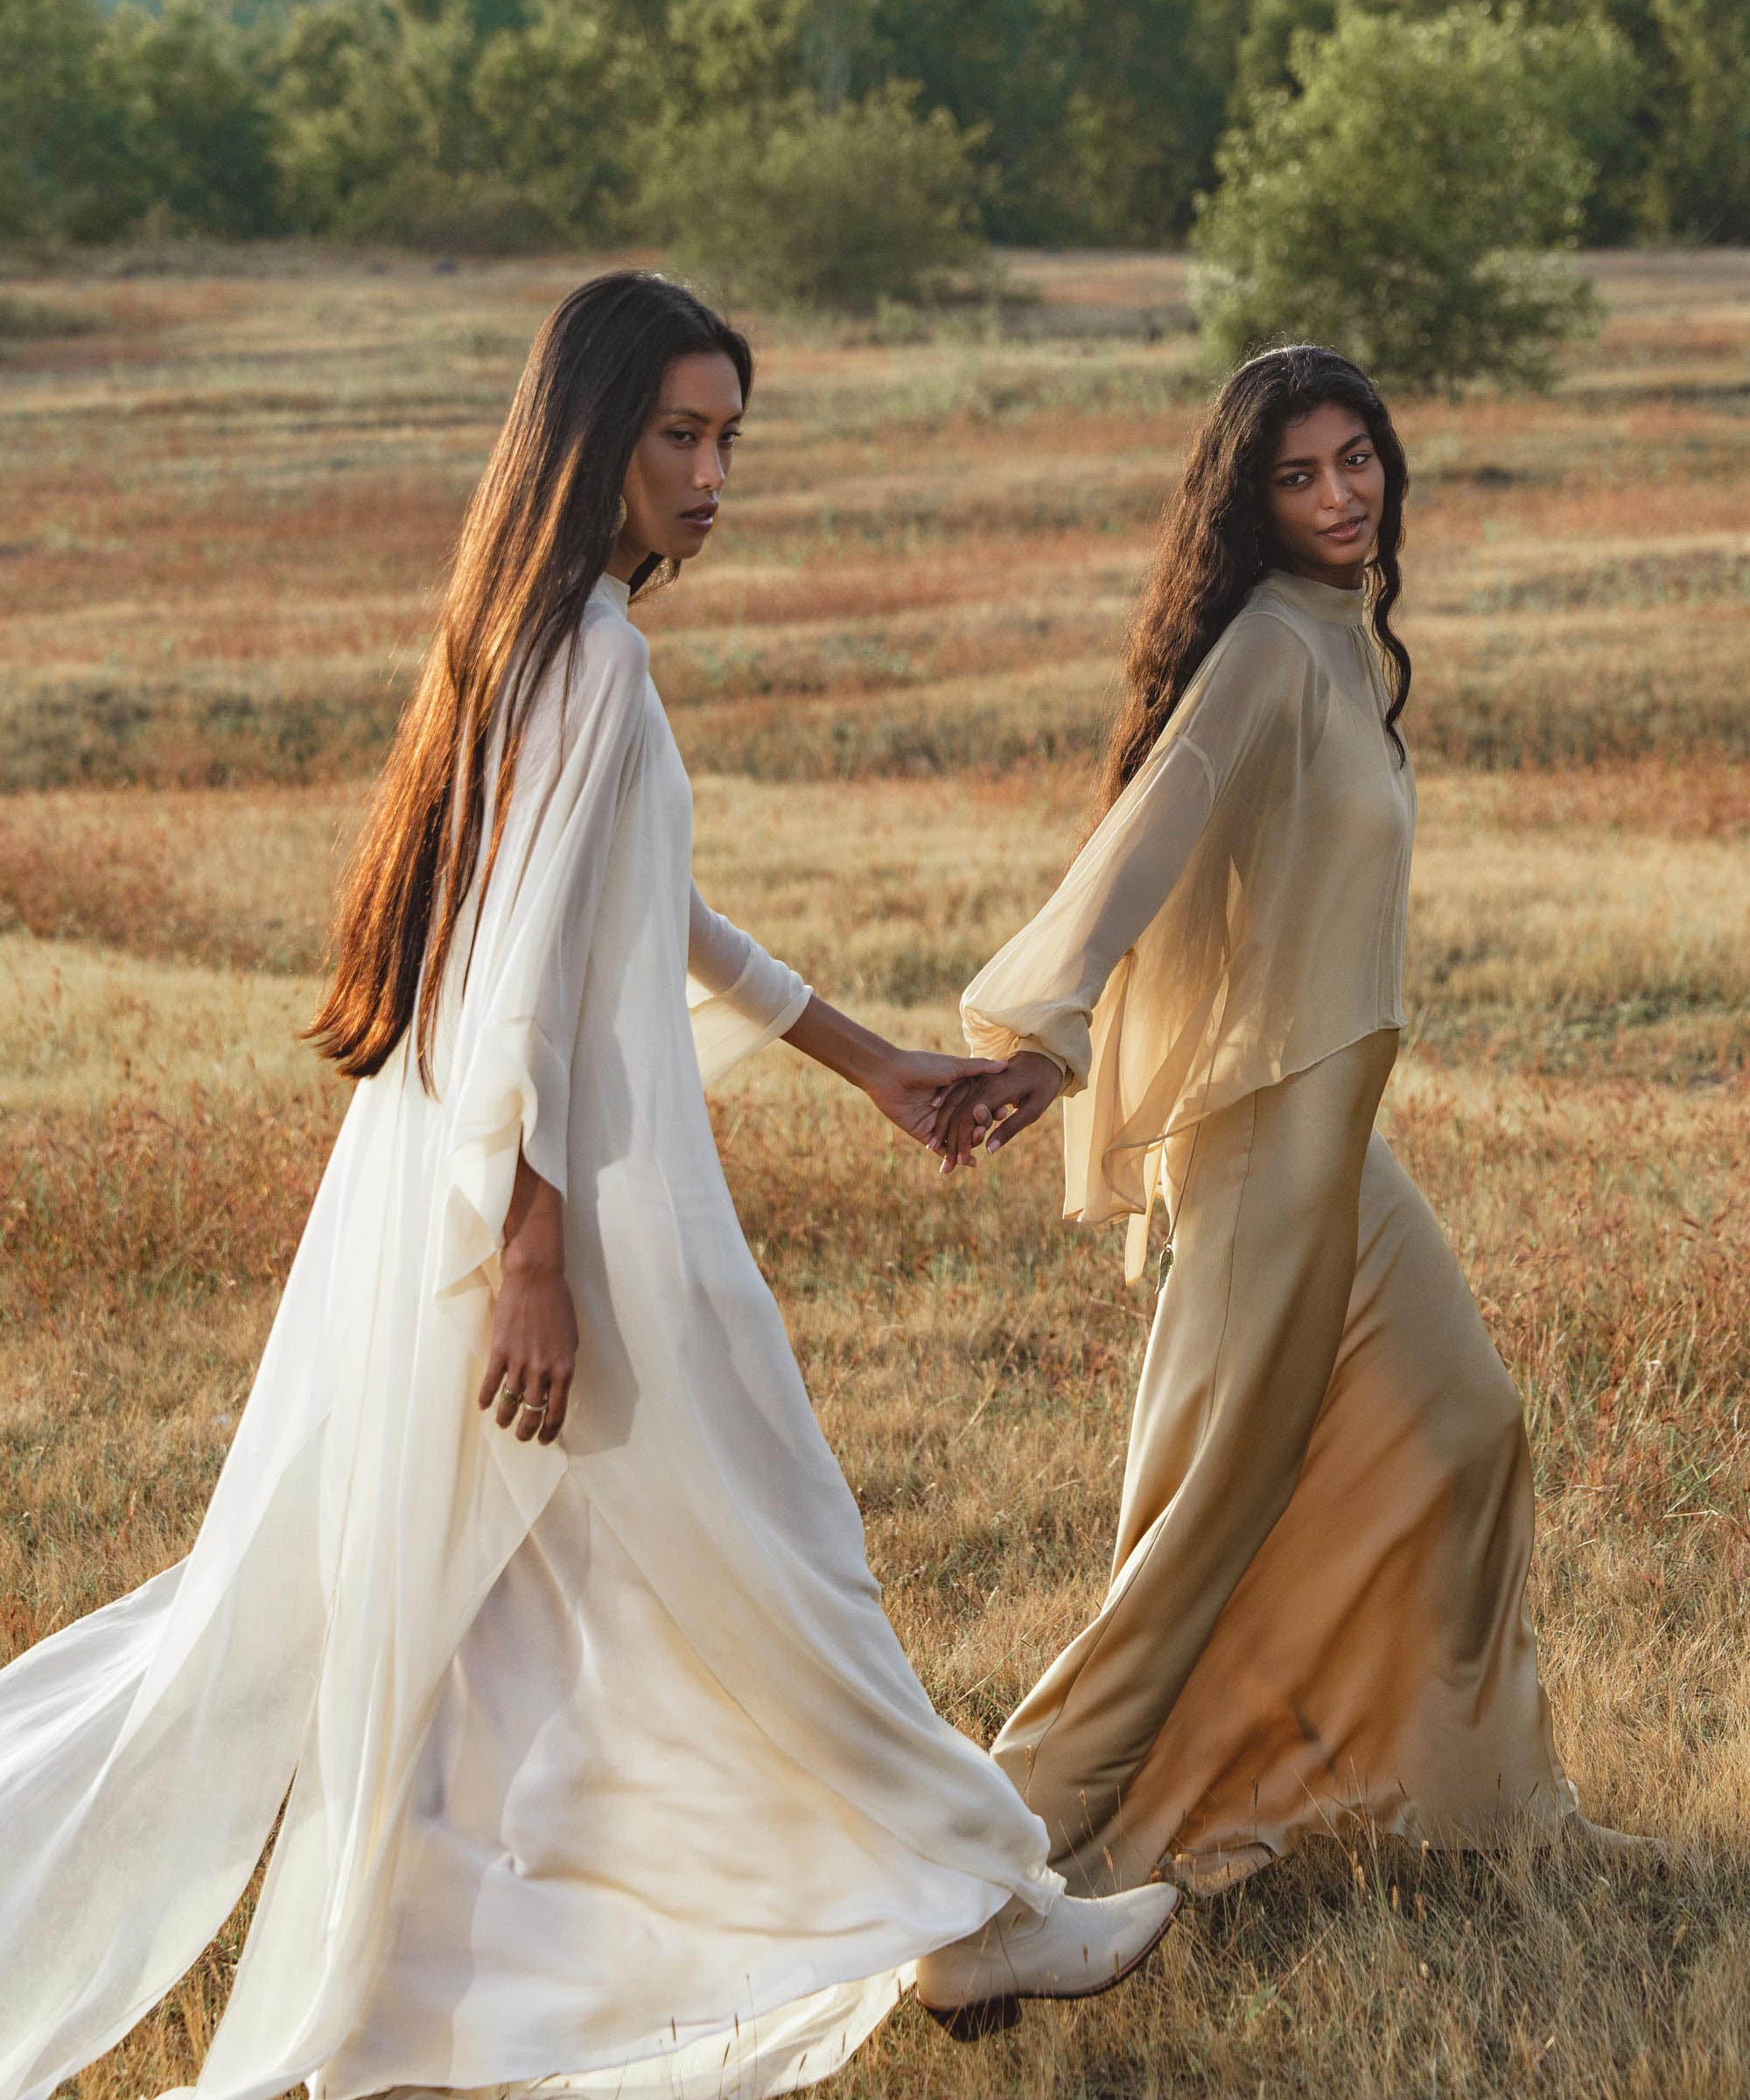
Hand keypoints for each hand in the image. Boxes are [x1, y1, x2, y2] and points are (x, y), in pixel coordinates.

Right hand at [476, 1156, 575, 1445]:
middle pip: (534, 1411)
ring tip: (502, 1424)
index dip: (551, 1428)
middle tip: (522, 1437)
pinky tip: (484, 1405)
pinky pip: (491, 1383)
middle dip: (528, 1429)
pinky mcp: (500, 1351)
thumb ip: (563, 1364)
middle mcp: (543, 1369)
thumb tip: (557, 1385)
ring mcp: (520, 1361)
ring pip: (510, 1401)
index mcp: (564, 1367)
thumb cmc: (558, 1305)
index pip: (558, 1409)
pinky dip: (487, 1397)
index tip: (545, 1439)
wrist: (537, 1278)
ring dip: (505, 1416)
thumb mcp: (570, 1339)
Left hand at [863, 1048, 1009, 1148]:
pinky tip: (969, 1163)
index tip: (1004, 1111)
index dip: (992, 1109)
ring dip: (971, 1143)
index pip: (980, 1104)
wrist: (889, 1075)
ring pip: (959, 1137)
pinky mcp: (924, 1134)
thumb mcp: (954, 1066)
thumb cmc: (921, 1065)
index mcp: (958, 1090)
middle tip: (986, 1127)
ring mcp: (937, 1121)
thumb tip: (1005, 1064)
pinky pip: (942, 1148)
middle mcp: (949, 1107)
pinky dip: (954, 1156)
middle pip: (971, 1123)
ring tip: (979, 1142)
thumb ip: (979, 1068)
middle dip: (981, 1127)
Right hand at [928, 1050, 1063, 1173]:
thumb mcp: (1034, 1109)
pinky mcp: (975, 1074)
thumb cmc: (1044, 1084)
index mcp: (996, 1091)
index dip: (961, 1141)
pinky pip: (954, 1089)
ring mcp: (976, 1077)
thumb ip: (1010, 1128)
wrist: (1045, 1054)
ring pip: (952, 1103)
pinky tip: (933, 1112)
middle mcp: (981, 1083)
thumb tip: (989, 1150)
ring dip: (941, 1126)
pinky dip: (943, 1103)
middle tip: (945, 1166)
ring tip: (933, 1147)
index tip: (960, 1161)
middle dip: (949, 1141)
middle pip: (957, 1114)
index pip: (968, 1119)